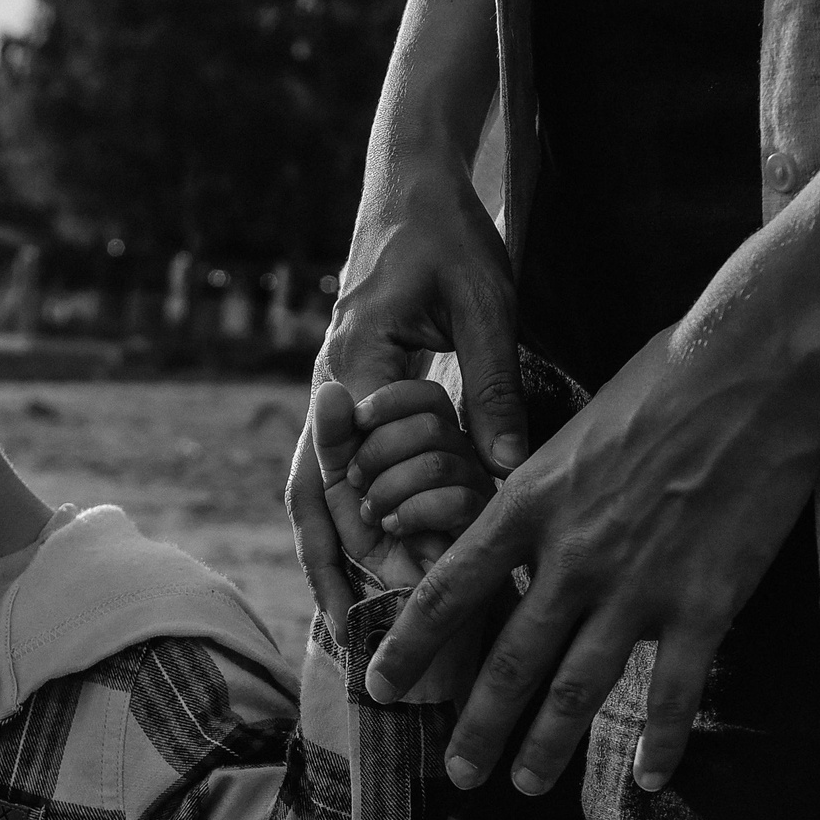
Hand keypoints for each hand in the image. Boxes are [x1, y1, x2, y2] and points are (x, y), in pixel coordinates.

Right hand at [288, 163, 524, 643]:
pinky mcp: (344, 397)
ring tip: (337, 625)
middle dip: (338, 565)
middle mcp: (330, 388)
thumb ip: (492, 387)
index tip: (415, 578)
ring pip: (310, 492)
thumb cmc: (449, 234)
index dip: (383, 530)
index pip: (359, 469)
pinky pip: (327, 474)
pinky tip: (356, 566)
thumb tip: (508, 470)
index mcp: (357, 365)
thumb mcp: (485, 304)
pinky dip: (334, 526)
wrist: (408, 185)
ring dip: (324, 557)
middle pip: (316, 496)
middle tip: (358, 633)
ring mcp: (329, 395)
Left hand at [315, 378, 491, 588]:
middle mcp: (461, 458)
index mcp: (431, 439)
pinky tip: (395, 528)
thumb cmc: (368, 544)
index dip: (388, 403)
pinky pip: (456, 500)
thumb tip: (332, 390)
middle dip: (379, 451)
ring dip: (390, 487)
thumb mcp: (339, 485)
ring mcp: (476, 492)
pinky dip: (413, 512)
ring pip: (440, 461)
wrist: (388, 605)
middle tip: (357, 483)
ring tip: (374, 515)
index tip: (357, 423)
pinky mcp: (481, 530)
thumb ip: (334, 438)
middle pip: (431, 423)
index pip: (426, 396)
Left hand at [360, 281, 819, 796]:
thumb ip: (539, 489)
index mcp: (528, 505)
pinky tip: (651, 780)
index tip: (379, 686)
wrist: (757, 369)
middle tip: (456, 773)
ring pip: (577, 689)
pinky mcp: (705, 603)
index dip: (408, 648)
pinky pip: (674, 692)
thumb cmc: (665, 379)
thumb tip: (513, 528)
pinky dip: (662, 744)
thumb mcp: (571, 430)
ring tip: (525, 787)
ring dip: (546, 747)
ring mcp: (638, 586)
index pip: (446, 592)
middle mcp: (571, 556)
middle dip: (476, 727)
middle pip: (507, 661)